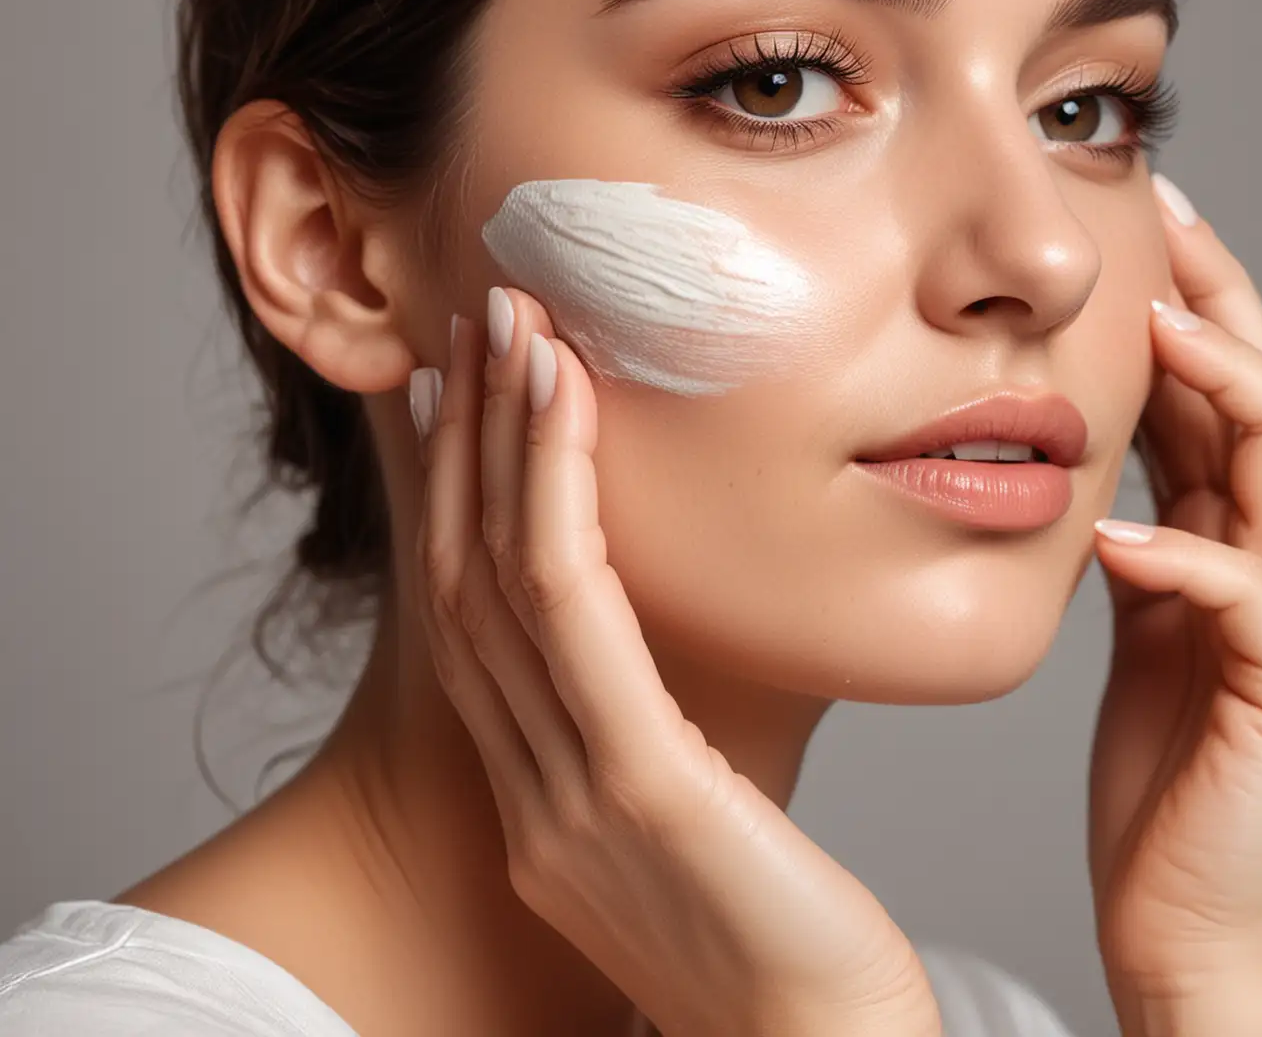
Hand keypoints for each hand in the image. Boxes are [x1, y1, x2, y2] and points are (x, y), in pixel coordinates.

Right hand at [410, 289, 941, 1036]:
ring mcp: (567, 794)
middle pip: (467, 582)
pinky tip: (561, 403)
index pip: (478, 624)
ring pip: (502, 576)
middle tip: (474, 324)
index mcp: (545, 803)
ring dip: (498, 436)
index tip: (459, 398)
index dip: (458, 500)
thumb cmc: (793, 947)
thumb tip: (680, 656)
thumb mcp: (703, 828)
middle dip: (463, 442)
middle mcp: (531, 795)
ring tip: (509, 326)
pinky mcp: (635, 786)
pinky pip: (573, 612)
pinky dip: (554, 493)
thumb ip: (660, 747)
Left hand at [1086, 177, 1261, 1021]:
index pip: (1222, 392)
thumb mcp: (1128, 621)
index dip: (1188, 302)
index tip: (1138, 223)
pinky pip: (1249, 595)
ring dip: (1223, 381)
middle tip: (1163, 216)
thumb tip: (1079, 445)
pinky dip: (1182, 554)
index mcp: (1227, 540)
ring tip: (1156, 325)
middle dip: (1220, 297)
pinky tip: (1116, 536)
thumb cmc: (1149, 770)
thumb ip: (1127, 531)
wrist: (1177, 912)